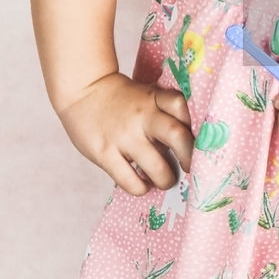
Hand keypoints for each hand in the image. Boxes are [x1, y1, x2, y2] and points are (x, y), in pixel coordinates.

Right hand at [57, 72, 193, 195]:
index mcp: (154, 98)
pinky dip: (141, 188)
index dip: (193, 124)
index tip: (198, 140)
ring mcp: (123, 136)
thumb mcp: (146, 95)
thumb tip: (189, 143)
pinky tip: (142, 185)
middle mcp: (142, 116)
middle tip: (190, 168)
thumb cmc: (121, 98)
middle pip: (177, 136)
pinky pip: (130, 180)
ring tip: (164, 180)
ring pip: (157, 166)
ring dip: (166, 179)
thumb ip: (164, 111)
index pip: (181, 106)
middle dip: (189, 158)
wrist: (81, 90)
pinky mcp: (105, 153)